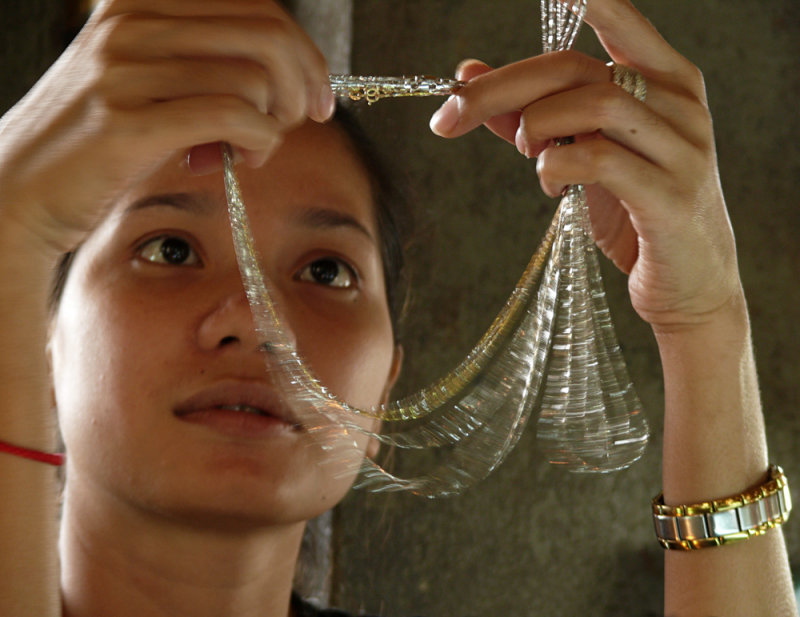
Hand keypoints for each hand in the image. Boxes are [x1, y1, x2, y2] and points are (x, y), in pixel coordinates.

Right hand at [0, 0, 333, 253]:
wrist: (21, 188)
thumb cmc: (101, 141)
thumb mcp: (150, 81)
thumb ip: (206, 62)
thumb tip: (290, 71)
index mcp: (143, 2)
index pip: (258, 5)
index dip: (304, 53)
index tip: (318, 98)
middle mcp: (133, 21)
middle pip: (268, 35)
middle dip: (302, 86)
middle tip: (297, 124)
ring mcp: (126, 68)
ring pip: (256, 78)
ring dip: (275, 123)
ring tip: (253, 149)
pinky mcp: (128, 121)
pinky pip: (234, 116)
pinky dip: (260, 141)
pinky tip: (245, 158)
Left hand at [429, 0, 741, 333]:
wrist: (690, 285)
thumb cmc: (635, 210)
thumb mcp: (584, 155)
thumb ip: (531, 111)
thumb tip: (467, 73)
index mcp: (664, 79)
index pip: (619, 17)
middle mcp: (678, 102)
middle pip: (574, 69)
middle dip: (499, 89)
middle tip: (450, 115)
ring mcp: (681, 148)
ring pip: (592, 104)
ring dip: (535, 127)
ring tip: (527, 155)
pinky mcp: (670, 196)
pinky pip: (600, 159)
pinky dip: (556, 166)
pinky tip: (551, 184)